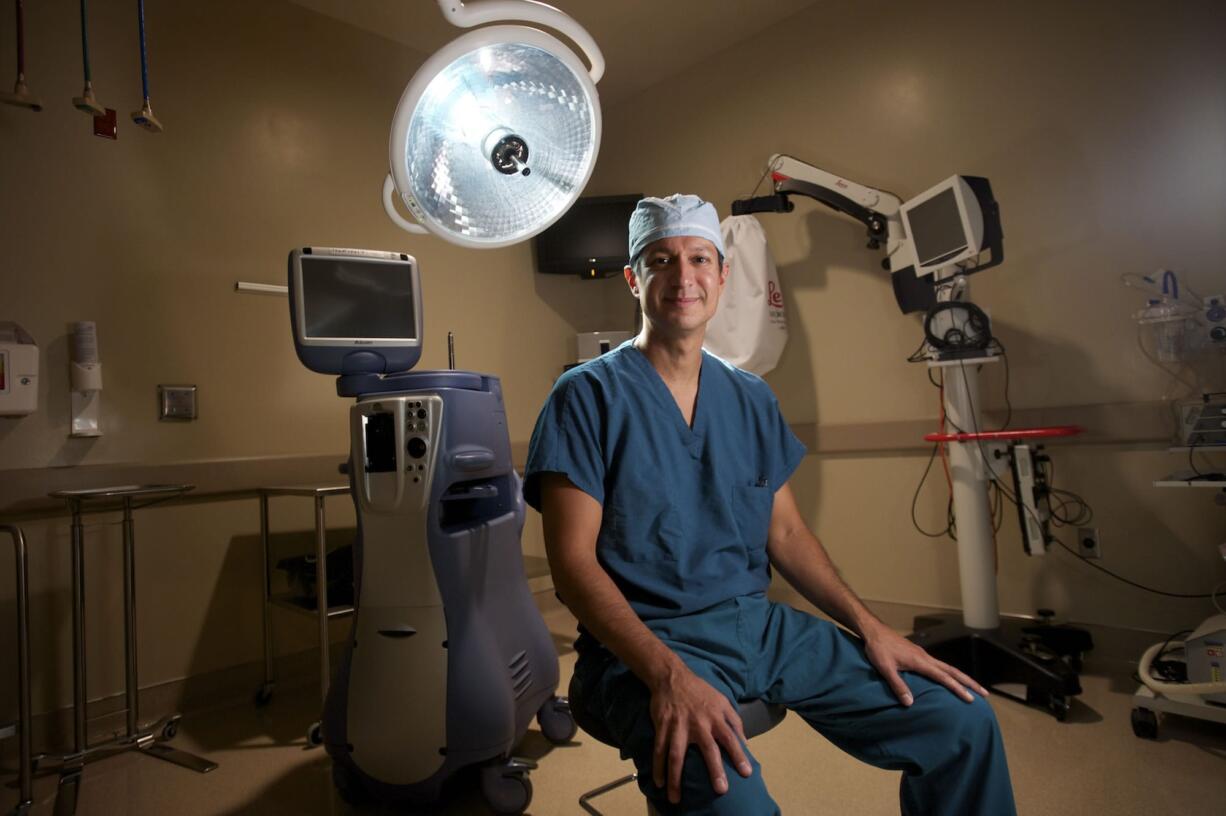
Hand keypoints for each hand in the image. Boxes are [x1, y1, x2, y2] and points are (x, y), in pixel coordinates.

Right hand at [649, 665, 753, 804]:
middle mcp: (699, 723)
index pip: (731, 738)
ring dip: (676, 778)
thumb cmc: (700, 691)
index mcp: (716, 718)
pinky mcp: (663, 726)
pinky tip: (659, 782)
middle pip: (708, 749)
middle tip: (721, 790)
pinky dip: (658, 767)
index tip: (746, 773)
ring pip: (677, 755)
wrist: (672, 677)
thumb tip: (745, 742)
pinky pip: (659, 749)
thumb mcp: (722, 701)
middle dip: (715, 769)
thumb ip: (734, 721)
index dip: (739, 755)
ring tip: (676, 798)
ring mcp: (679, 726)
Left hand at [861, 621, 988, 705]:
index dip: (957, 688)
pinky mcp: (918, 654)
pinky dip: (949, 673)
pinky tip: (949, 679)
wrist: (873, 631)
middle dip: (969, 682)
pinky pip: (939, 665)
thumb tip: (910, 704)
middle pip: (952, 671)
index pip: (943, 677)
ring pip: (947, 667)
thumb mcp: (885, 668)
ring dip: (961, 678)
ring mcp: (923, 655)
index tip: (970, 698)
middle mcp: (925, 657)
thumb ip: (897, 685)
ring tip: (973, 688)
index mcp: (920, 661)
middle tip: (984, 694)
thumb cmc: (878, 649)